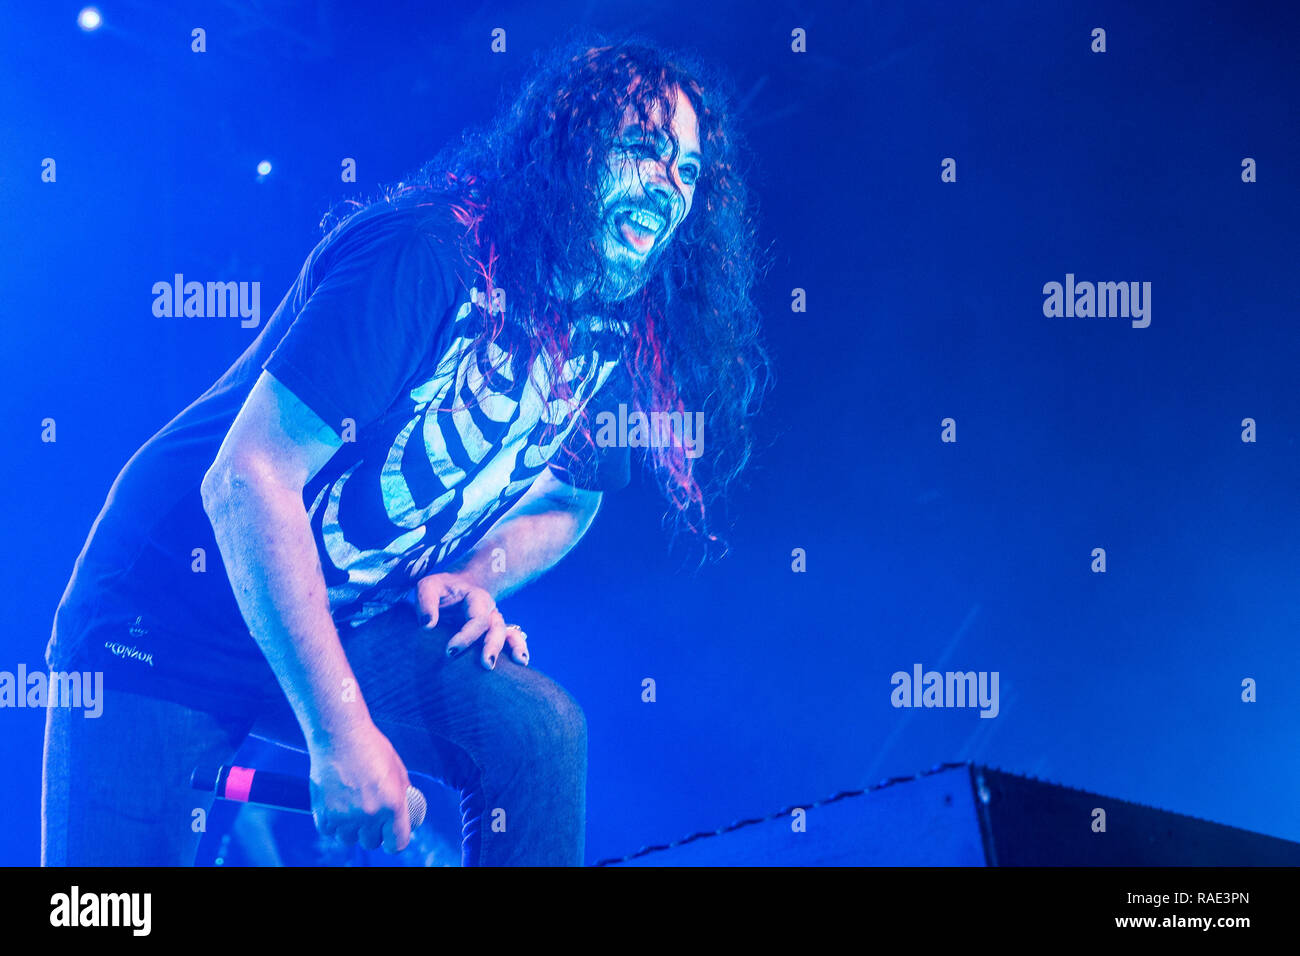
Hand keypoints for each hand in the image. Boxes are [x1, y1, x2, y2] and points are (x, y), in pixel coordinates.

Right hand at [308, 721, 412, 853]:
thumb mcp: (397, 769)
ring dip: (351, 829)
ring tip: (350, 807)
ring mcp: (345, 817)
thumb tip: (406, 811)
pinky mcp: (324, 814)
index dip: (396, 841)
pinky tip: (336, 805)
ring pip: (349, 839)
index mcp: (392, 804)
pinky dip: (332, 823)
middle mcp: (370, 815)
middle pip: (372, 843)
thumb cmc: (371, 748)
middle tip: (370, 815)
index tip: (392, 837)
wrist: (339, 735)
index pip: (398, 843)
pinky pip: (330, 832)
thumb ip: (401, 794)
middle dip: (373, 832)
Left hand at [414, 572, 528, 669]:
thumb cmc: (440, 590)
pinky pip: (512, 639)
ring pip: (509, 634)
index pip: (477, 619)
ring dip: (514, 648)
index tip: (449, 651)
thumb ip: (426, 602)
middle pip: (497, 628)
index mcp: (476, 598)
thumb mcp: (428, 587)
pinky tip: (522, 663)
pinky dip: (519, 649)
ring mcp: (494, 623)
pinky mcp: (493, 633)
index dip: (466, 636)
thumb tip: (428, 625)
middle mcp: (490, 611)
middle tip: (486, 664)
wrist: (455, 588)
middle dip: (492, 646)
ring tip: (519, 662)